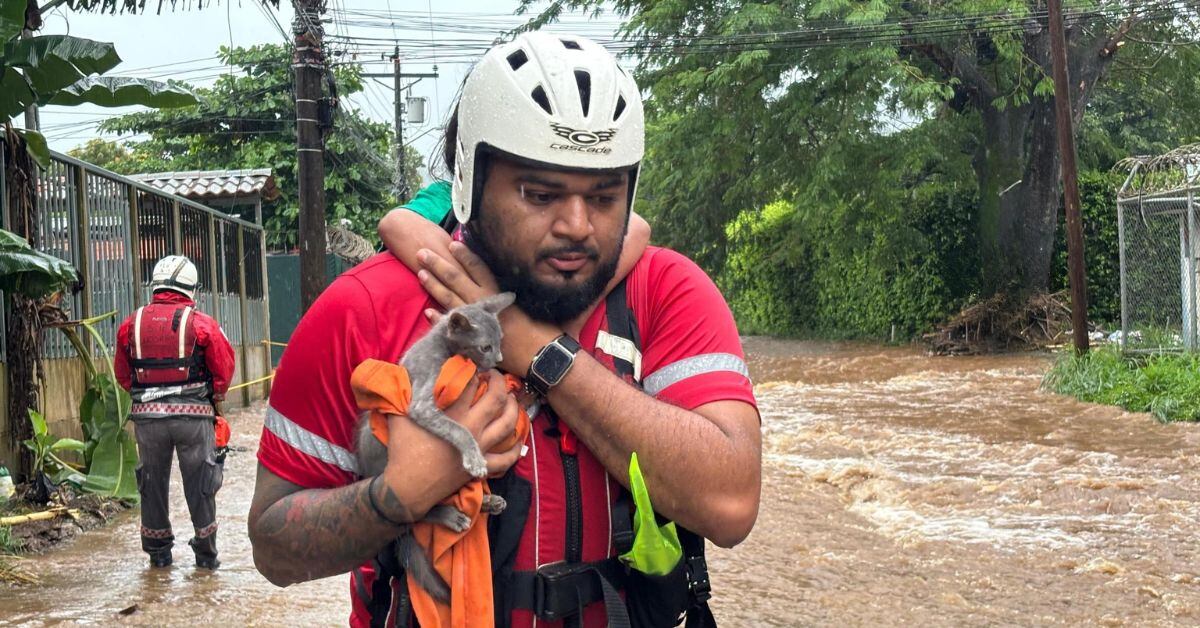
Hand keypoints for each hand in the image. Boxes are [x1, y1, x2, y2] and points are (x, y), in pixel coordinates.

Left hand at [419, 244, 561, 374]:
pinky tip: (427, 311)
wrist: (540, 354)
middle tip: (422, 252)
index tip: (452, 243)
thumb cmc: (540, 328)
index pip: (477, 267)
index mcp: (497, 291)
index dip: (464, 255)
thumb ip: (511, 294)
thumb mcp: (528, 303)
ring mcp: (474, 318)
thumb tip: (503, 283)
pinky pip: (449, 325)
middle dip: (438, 264)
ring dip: (432, 284)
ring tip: (420, 272)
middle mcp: (483, 301)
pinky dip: (438, 318)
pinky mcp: (471, 337)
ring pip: (448, 297)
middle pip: (455, 278)